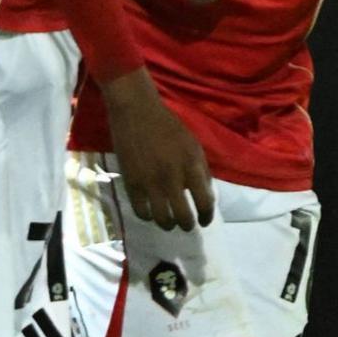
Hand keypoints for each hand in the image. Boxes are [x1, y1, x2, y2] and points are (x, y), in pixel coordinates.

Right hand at [103, 69, 213, 229]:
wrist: (136, 111)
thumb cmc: (168, 126)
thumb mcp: (193, 145)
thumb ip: (201, 171)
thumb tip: (204, 195)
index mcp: (191, 166)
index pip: (204, 203)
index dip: (206, 216)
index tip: (204, 221)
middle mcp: (171, 177)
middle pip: (183, 216)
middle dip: (187, 225)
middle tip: (186, 224)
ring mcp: (149, 181)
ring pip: (162, 219)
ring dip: (168, 224)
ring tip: (168, 221)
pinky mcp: (131, 181)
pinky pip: (141, 211)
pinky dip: (147, 216)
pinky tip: (150, 212)